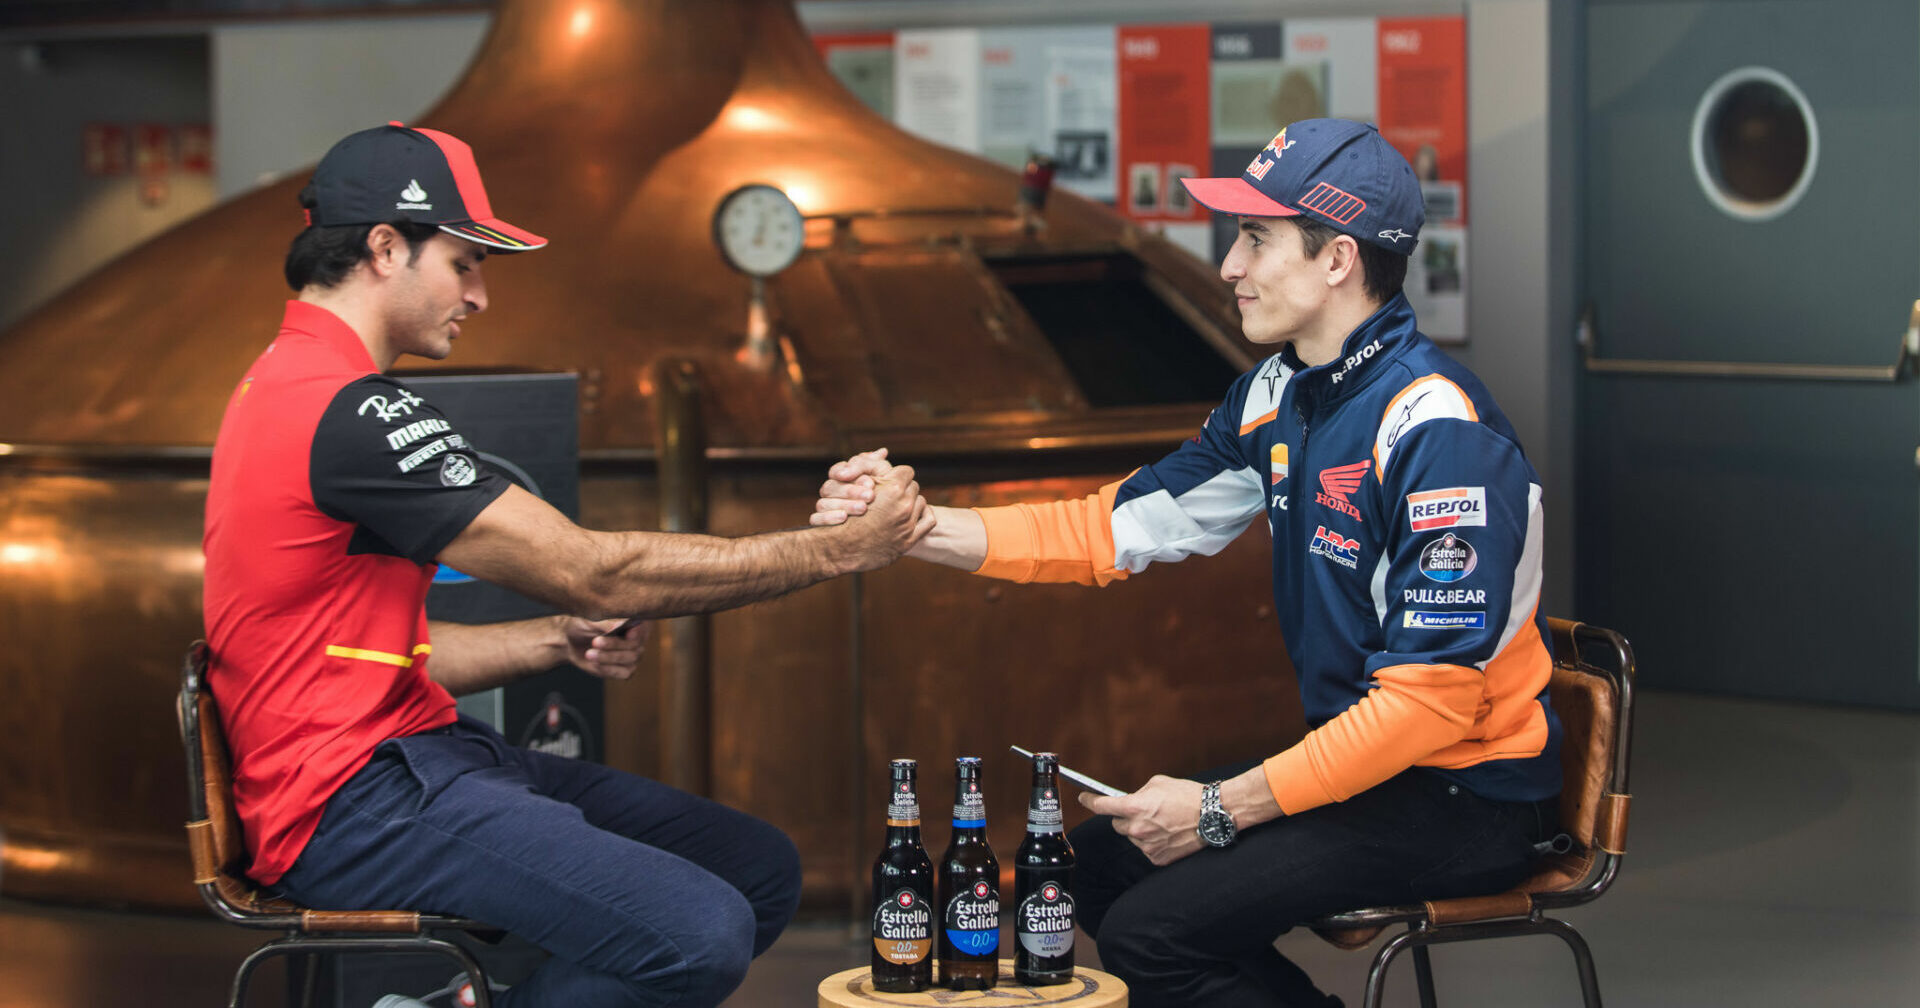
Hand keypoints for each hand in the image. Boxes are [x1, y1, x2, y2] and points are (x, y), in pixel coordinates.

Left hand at [560, 616, 648, 679]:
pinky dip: (608, 669)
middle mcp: (638, 638)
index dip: (638, 631)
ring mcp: (633, 655)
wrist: (571, 641)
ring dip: (608, 657)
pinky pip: (623, 673)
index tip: (628, 633)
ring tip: (590, 653)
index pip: (642, 626)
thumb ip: (606, 623)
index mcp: (633, 620)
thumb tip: (620, 624)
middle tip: (596, 641)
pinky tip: (595, 663)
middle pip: (635, 645)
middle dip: (614, 644)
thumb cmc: (583, 625)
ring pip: (630, 659)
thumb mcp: (590, 621)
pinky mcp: (625, 669)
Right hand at [810, 447, 892, 526]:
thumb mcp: (883, 482)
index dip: (852, 474)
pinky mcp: (821, 526)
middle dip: (851, 491)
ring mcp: (825, 510)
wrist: (882, 534)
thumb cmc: (883, 502)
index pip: (838, 471)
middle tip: (871, 496)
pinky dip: (828, 518)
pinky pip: (815, 520)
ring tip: (863, 508)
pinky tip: (844, 518)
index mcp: (842, 480)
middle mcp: (831, 493)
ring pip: (822, 503)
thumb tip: (883, 452)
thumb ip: (877, 467)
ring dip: (844, 504)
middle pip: (830, 487)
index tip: (871, 483)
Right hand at [824, 458, 932, 571]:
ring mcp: (908, 524)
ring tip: (896, 507)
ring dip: (910, 503)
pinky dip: (922, 515)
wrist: (840, 549)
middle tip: (890, 494)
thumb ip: (869, 466)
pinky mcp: (909, 540)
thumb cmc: (843, 515)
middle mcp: (904, 506)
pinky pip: (929, 520)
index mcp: (892, 489)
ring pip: (921, 502)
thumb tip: (884, 451)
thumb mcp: (852, 485)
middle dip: (902, 489)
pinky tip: (910, 516)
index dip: (895, 475)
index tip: (888, 480)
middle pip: (913, 486)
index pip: (906, 471)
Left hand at [1078, 775, 1206, 866]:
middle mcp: (1137, 829)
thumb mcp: (1158, 783)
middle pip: (1117, 825)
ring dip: (1139, 830)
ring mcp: (1146, 846)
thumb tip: (1128, 801)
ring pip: (1132, 837)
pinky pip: (1146, 849)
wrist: (1212, 815)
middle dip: (1124, 817)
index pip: (1102, 806)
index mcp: (1134, 807)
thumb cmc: (1187, 795)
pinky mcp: (1157, 858)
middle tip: (1141, 812)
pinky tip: (1167, 834)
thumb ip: (1138, 793)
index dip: (1089, 801)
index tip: (1084, 798)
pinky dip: (1152, 842)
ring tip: (1162, 823)